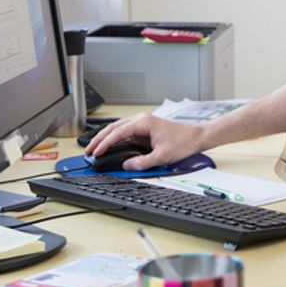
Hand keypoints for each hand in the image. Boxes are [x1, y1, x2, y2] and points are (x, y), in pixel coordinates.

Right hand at [84, 113, 209, 170]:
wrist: (197, 136)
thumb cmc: (184, 141)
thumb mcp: (162, 156)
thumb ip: (143, 162)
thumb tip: (127, 165)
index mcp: (144, 123)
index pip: (117, 132)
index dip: (104, 143)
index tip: (95, 152)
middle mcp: (141, 120)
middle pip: (113, 128)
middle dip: (99, 139)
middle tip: (88, 151)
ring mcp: (142, 124)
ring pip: (118, 130)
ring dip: (106, 139)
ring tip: (95, 150)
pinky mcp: (145, 130)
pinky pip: (126, 134)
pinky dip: (115, 140)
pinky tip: (109, 148)